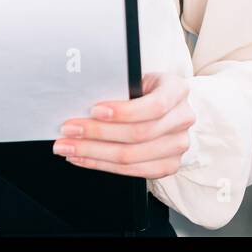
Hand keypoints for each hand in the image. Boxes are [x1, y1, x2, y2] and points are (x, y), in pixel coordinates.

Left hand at [52, 72, 194, 179]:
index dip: (123, 111)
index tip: (94, 110)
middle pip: (138, 134)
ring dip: (93, 152)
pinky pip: (132, 171)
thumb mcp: (138, 79)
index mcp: (177, 90)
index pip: (154, 105)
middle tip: (69, 129)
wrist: (167, 107)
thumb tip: (81, 100)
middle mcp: (182, 118)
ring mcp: (178, 145)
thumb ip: (119, 88)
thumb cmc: (146, 90)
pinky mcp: (169, 165)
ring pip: (131, 156)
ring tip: (68, 147)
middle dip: (97, 133)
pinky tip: (82, 158)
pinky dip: (101, 165)